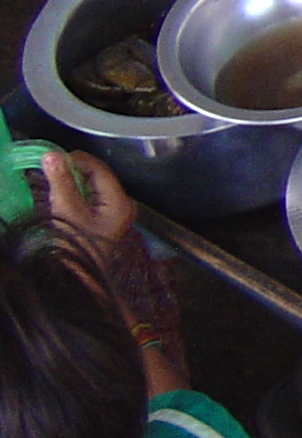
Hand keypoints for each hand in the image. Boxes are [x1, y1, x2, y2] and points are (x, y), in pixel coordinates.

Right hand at [37, 152, 177, 345]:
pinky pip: (84, 200)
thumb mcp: (66, 212)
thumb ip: (60, 182)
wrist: (77, 282)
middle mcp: (120, 205)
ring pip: (87, 188)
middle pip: (94, 177)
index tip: (50, 156)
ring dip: (66, 182)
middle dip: (69, 170)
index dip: (74, 159)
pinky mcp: (99, 223)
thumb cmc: (76, 248)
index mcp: (119, 201)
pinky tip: (51, 194)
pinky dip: (68, 194)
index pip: (98, 168)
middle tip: (44, 167)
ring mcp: (111, 215)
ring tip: (44, 178)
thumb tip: (52, 155)